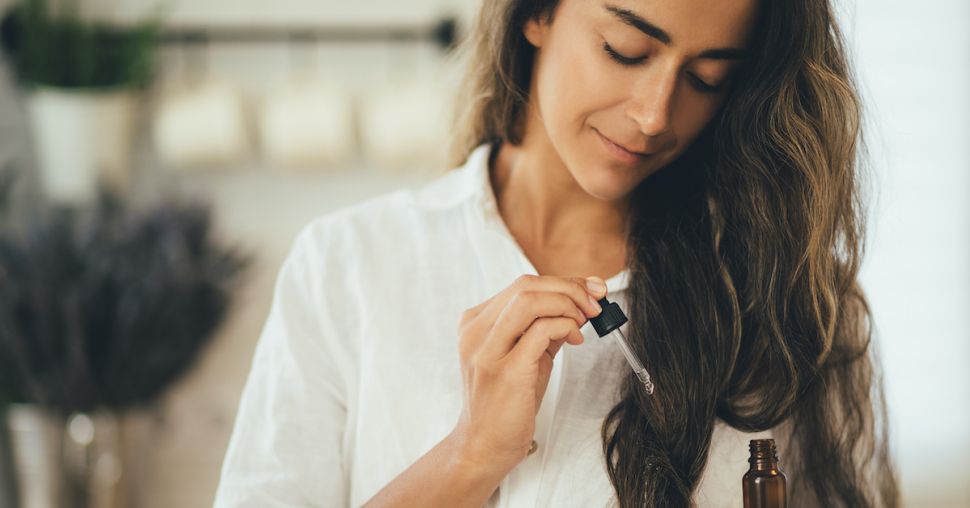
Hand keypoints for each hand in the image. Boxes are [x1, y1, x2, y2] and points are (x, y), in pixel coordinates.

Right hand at [449, 274, 606, 472]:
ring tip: (585, 319)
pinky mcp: (506, 370)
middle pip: (526, 286)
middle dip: (569, 288)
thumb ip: (545, 328)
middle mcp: (476, 332)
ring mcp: (487, 350)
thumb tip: (580, 302)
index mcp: (476, 323)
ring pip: (530, 299)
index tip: (591, 289)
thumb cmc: (504, 403)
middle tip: (595, 303)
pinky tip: (575, 338)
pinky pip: (541, 330)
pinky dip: (565, 325)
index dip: (563, 282)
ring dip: (568, 303)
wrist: (483, 446)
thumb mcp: (525, 357)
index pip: (522, 286)